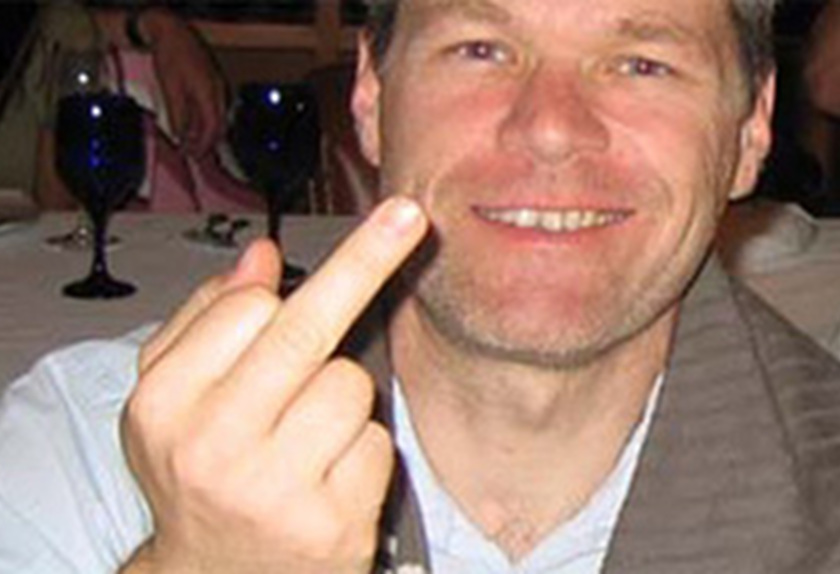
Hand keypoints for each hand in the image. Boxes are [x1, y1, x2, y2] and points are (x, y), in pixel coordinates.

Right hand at [121, 198, 428, 572]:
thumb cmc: (195, 471)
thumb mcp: (168, 397)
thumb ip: (206, 320)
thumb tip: (260, 256)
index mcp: (166, 404)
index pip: (248, 309)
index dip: (287, 288)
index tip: (354, 229)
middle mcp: (214, 447)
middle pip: (308, 330)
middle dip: (367, 261)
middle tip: (409, 217)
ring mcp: (276, 490)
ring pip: (350, 385)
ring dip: (339, 397)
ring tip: (303, 433)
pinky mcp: (334, 524)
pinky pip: (376, 441)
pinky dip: (359, 448)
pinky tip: (324, 474)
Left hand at [143, 9, 226, 156]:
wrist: (173, 33)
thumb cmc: (171, 56)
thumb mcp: (170, 89)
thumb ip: (178, 115)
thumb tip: (179, 136)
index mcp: (210, 94)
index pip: (213, 128)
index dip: (204, 145)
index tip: (193, 155)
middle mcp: (218, 92)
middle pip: (219, 126)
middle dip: (208, 143)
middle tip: (195, 155)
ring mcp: (217, 87)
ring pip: (217, 118)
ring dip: (206, 132)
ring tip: (192, 142)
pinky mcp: (212, 83)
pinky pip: (213, 108)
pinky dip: (204, 120)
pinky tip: (193, 125)